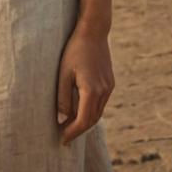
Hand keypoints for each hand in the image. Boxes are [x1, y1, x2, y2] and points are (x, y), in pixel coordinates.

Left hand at [56, 26, 115, 145]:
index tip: (62, 140)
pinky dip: (91, 110)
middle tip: (64, 136)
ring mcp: (109, 87)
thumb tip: (61, 118)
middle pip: (92, 120)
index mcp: (92, 91)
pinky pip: (101, 103)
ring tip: (70, 125)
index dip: (72, 132)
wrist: (94, 31)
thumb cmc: (75, 50)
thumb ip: (63, 97)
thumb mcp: (63, 73)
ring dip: (85, 121)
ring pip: (98, 112)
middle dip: (78, 130)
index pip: (82, 121)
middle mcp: (104, 91)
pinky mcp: (110, 82)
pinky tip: (80, 110)